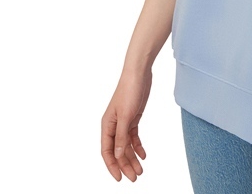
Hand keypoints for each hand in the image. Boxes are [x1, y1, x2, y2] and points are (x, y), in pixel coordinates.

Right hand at [101, 66, 152, 181]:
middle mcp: (113, 126)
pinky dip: (138, 147)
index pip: (107, 151)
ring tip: (140, 171)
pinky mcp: (133, 118)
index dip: (112, 166)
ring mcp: (123, 122)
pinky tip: (143, 155)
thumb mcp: (127, 116)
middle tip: (135, 178)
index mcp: (107, 125)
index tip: (119, 178)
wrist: (138, 73)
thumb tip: (118, 155)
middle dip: (125, 165)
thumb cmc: (129, 90)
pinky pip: (133, 137)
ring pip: (126, 146)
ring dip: (132, 158)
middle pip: (118, 151)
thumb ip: (122, 136)